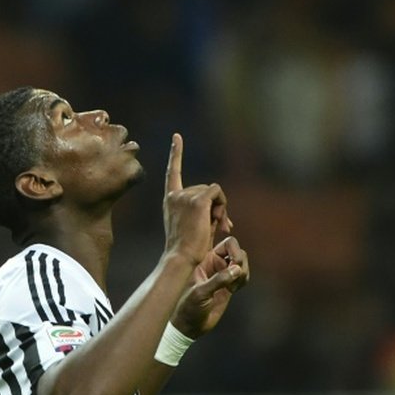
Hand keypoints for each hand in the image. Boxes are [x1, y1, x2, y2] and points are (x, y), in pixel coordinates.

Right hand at [162, 133, 229, 264]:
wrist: (182, 257)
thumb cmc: (189, 248)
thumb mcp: (194, 225)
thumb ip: (205, 212)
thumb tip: (221, 210)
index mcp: (170, 199)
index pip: (173, 171)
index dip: (176, 153)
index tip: (177, 136)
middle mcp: (175, 194)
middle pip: (206, 188)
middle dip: (216, 205)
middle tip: (222, 225)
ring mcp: (185, 196)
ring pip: (214, 192)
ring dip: (221, 208)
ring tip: (219, 227)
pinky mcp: (198, 200)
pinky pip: (218, 193)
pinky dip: (223, 205)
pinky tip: (220, 222)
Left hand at [171, 236, 249, 338]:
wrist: (190, 325)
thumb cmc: (188, 307)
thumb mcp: (200, 292)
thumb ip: (219, 280)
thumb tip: (237, 269)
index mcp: (204, 258)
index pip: (226, 243)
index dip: (234, 248)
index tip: (234, 262)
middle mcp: (214, 262)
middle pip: (236, 250)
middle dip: (240, 260)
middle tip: (235, 275)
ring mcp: (222, 273)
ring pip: (241, 262)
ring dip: (243, 271)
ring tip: (233, 286)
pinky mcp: (229, 284)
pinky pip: (243, 275)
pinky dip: (244, 279)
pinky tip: (234, 289)